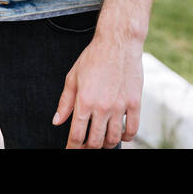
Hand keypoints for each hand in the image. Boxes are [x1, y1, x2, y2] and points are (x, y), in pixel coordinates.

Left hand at [52, 33, 143, 147]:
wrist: (117, 44)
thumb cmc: (92, 58)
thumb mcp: (72, 78)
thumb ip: (65, 102)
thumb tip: (57, 121)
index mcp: (84, 101)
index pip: (77, 135)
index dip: (73, 147)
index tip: (71, 149)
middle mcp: (102, 107)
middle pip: (95, 141)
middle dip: (88, 147)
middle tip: (86, 146)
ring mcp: (120, 106)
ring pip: (113, 138)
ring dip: (106, 144)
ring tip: (102, 141)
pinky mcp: (135, 103)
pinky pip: (133, 129)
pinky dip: (126, 137)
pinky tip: (120, 135)